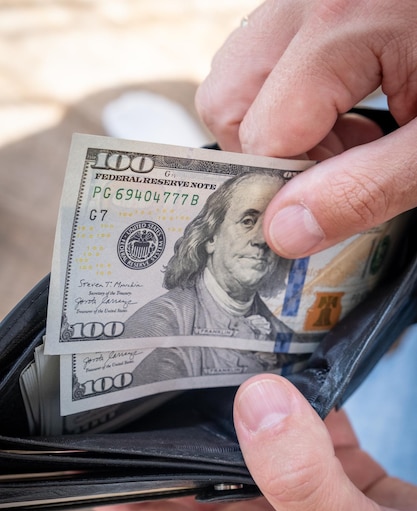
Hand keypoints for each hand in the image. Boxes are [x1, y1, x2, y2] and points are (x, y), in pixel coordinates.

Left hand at [96, 374, 416, 510]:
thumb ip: (298, 479)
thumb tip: (255, 401)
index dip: (112, 481)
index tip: (87, 429)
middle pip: (193, 466)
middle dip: (174, 422)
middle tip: (150, 364)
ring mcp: (289, 493)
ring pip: (243, 438)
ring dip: (232, 402)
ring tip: (210, 349)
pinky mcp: (327, 470)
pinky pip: (297, 424)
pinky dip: (291, 395)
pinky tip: (283, 363)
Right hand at [195, 0, 416, 256]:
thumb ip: (363, 190)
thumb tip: (283, 233)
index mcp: (341, 20)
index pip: (259, 134)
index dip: (282, 188)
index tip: (318, 214)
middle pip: (228, 99)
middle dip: (265, 156)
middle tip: (331, 174)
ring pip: (239, 78)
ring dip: (276, 129)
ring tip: (347, 141)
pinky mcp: (317, 1)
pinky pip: (269, 60)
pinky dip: (292, 101)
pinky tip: (348, 111)